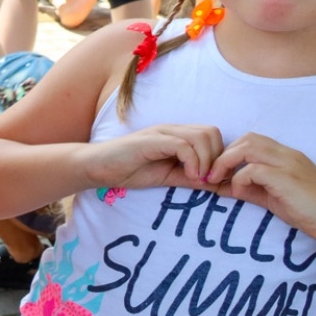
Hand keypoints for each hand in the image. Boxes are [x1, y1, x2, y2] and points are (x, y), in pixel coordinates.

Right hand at [79, 124, 224, 191]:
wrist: (97, 167)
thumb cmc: (129, 171)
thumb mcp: (167, 177)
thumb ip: (190, 178)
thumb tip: (216, 185)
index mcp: (178, 136)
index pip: (211, 136)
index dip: (218, 157)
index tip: (212, 180)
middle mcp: (173, 130)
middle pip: (211, 132)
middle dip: (216, 157)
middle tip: (207, 179)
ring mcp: (162, 133)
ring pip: (201, 136)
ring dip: (206, 160)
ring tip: (198, 179)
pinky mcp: (152, 140)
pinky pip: (183, 145)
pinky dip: (193, 161)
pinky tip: (189, 176)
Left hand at [204, 132, 315, 245]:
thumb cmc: (307, 211)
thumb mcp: (270, 197)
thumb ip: (247, 189)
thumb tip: (219, 187)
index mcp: (285, 156)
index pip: (251, 140)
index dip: (229, 153)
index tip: (217, 173)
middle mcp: (287, 154)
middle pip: (247, 139)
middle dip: (224, 155)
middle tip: (212, 175)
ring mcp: (288, 164)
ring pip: (248, 148)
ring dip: (226, 163)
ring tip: (219, 181)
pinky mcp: (287, 178)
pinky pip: (254, 169)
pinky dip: (240, 179)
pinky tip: (238, 192)